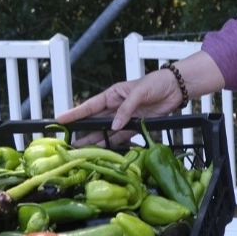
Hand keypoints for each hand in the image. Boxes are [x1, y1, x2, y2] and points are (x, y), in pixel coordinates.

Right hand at [56, 69, 180, 144]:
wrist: (176, 88)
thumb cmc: (156, 83)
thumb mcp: (139, 92)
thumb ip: (126, 109)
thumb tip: (114, 125)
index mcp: (113, 95)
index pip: (90, 106)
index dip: (75, 113)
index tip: (60, 120)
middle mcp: (116, 107)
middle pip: (95, 122)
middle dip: (82, 132)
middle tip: (68, 143)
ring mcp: (125, 118)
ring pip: (106, 131)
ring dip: (95, 141)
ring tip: (82, 151)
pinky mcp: (135, 126)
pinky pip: (121, 137)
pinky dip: (113, 144)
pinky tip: (104, 152)